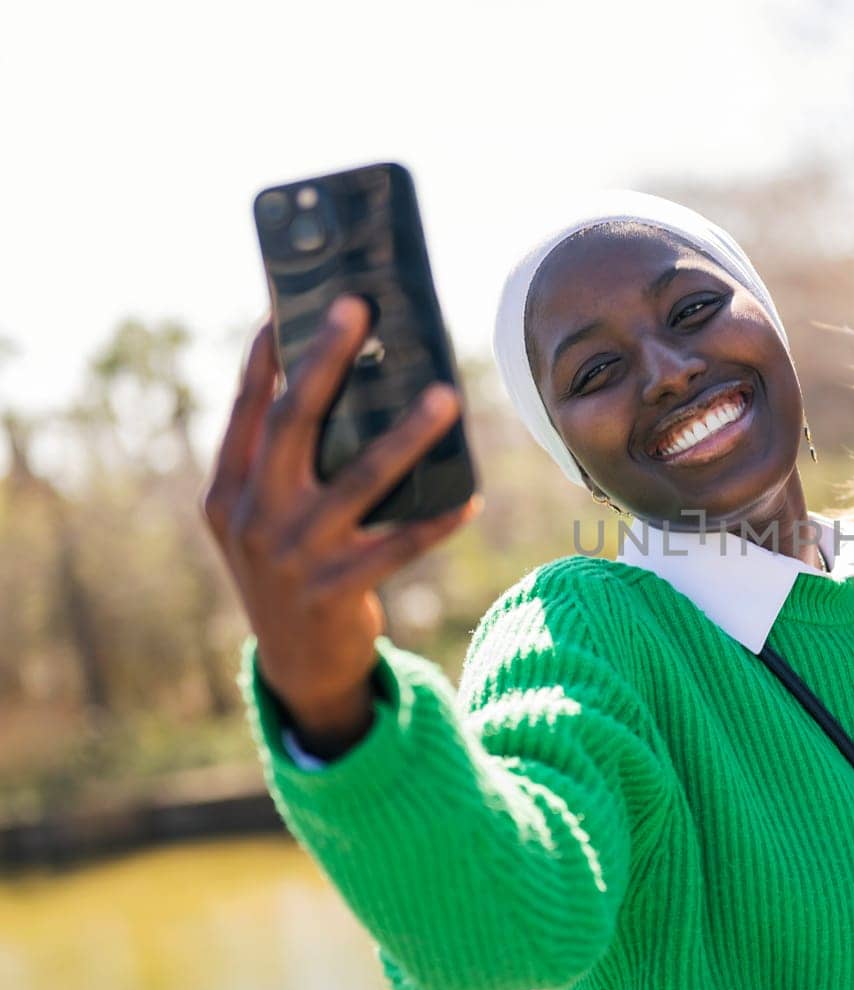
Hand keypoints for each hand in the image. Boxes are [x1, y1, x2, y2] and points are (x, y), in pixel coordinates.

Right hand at [202, 296, 479, 754]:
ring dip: (407, 435)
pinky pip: (398, 546)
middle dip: (326, 361)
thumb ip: (283, 463)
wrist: (297, 664)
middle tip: (359, 310)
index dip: (266, 357)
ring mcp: (294, 556)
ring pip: (359, 481)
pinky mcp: (336, 590)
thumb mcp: (264, 517)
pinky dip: (436, 522)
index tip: (290, 304)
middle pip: (292, 424)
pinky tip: (469, 497)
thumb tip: (332, 383)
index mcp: (227, 493)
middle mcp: (253, 519)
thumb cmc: (292, 566)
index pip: (246, 411)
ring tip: (446, 396)